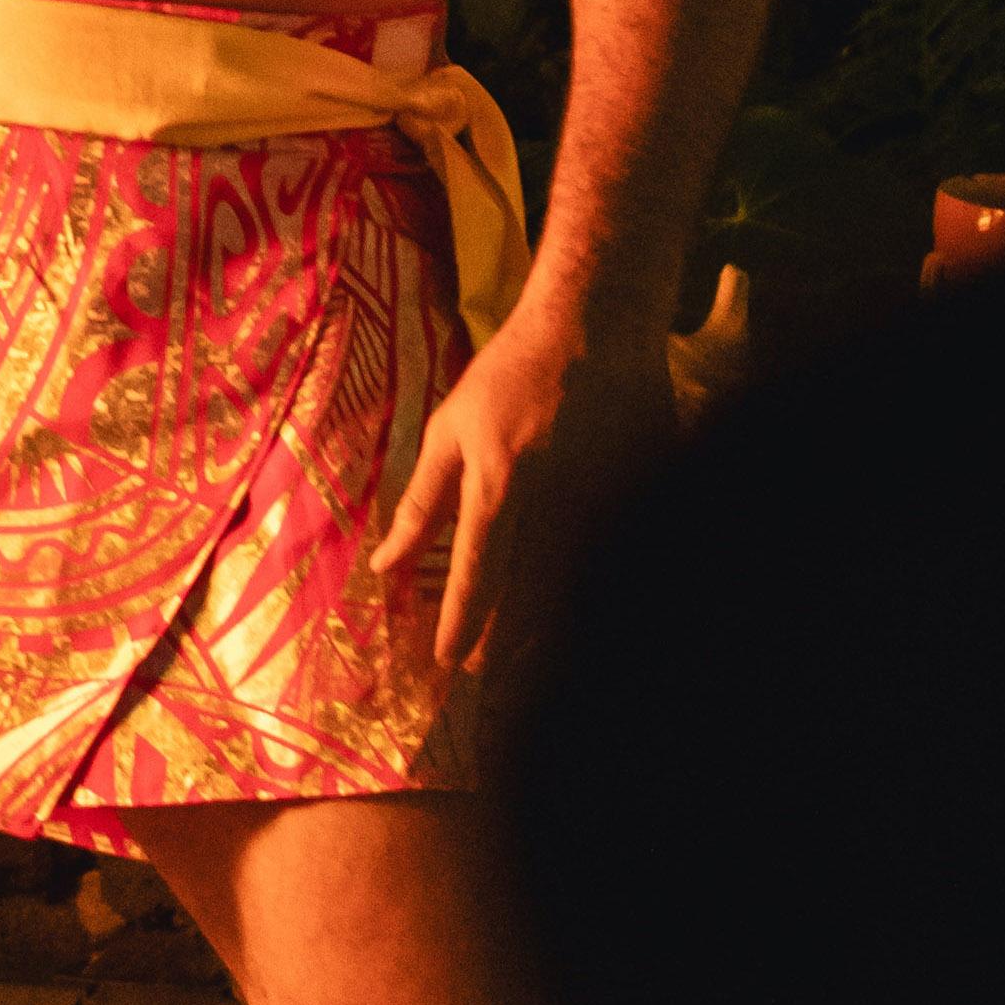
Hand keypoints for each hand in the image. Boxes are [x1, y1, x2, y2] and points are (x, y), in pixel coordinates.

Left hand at [371, 310, 676, 677]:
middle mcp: (546, 507)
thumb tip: (386, 559)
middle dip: (497, 637)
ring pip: (558, 586)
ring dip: (530, 624)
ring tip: (504, 654)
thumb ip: (422, 500)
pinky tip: (553, 610)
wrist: (586, 334)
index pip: (474, 574)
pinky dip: (568, 590)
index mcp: (498, 489)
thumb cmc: (506, 379)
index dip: (458, 622)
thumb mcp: (450, 431)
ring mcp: (588, 506)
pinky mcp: (619, 501)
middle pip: (521, 594)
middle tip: (474, 670)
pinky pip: (590, 559)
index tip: (444, 660)